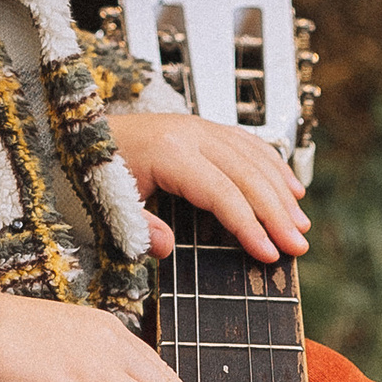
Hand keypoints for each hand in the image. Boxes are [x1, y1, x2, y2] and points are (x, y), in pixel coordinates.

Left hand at [106, 110, 311, 266]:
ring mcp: (198, 127)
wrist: (81, 135)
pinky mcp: (202, 128)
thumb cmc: (94, 173)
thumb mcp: (107, 205)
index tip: (270, 254)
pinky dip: (273, 166)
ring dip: (281, 192)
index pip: (222, 192)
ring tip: (300, 225)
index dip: (249, 225)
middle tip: (298, 246)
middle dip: (276, 213)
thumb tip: (166, 247)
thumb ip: (137, 227)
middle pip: (246, 175)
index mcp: (167, 152)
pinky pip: (247, 144)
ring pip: (253, 157)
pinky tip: (291, 188)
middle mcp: (188, 133)